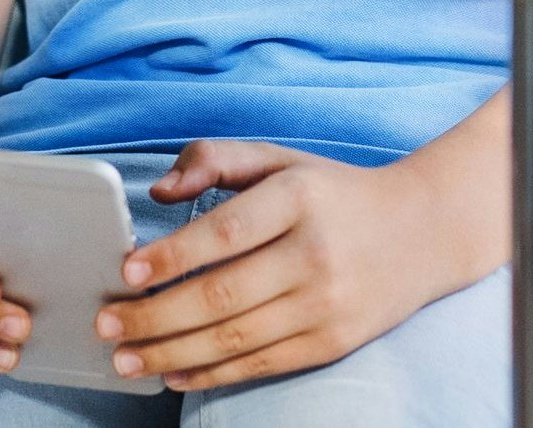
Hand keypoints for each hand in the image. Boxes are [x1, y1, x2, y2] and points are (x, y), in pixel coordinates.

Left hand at [98, 140, 484, 391]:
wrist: (425, 231)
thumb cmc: (334, 192)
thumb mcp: (279, 159)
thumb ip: (215, 159)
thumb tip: (159, 191)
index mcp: (298, 197)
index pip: (227, 231)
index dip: (173, 255)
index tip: (127, 272)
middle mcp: (316, 253)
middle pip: (223, 295)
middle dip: (155, 316)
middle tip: (107, 325)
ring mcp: (328, 304)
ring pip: (237, 338)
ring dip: (172, 353)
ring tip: (126, 360)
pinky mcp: (334, 342)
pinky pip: (263, 364)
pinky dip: (213, 374)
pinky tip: (174, 374)